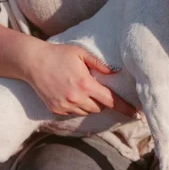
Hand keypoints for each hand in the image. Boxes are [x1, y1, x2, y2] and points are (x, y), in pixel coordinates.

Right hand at [23, 42, 137, 116]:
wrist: (32, 61)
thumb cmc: (59, 54)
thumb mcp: (82, 54)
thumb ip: (100, 64)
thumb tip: (117, 72)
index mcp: (86, 84)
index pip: (111, 101)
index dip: (125, 108)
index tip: (137, 115)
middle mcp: (76, 98)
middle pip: (100, 108)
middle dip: (101, 100)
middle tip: (93, 87)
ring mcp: (65, 105)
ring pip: (87, 112)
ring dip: (89, 104)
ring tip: (79, 88)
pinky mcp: (56, 110)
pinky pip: (74, 113)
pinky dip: (76, 106)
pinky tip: (68, 92)